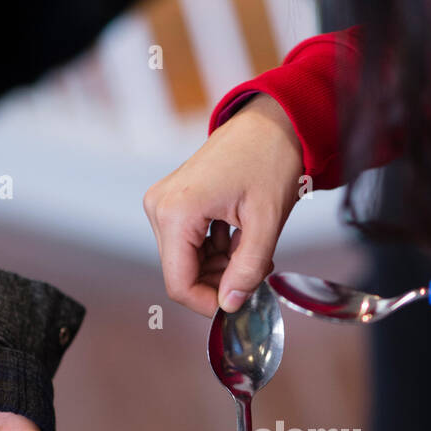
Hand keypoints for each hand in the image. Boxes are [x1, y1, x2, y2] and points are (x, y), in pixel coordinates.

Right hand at [144, 94, 304, 317]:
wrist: (271, 123)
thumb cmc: (270, 161)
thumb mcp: (266, 224)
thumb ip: (248, 270)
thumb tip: (231, 306)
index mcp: (176, 213)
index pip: (179, 284)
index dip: (209, 304)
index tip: (240, 307)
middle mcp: (160, 208)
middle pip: (182, 274)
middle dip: (220, 284)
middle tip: (257, 275)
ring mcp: (163, 204)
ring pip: (186, 262)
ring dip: (221, 269)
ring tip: (254, 255)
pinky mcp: (172, 202)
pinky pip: (188, 244)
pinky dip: (216, 252)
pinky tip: (241, 240)